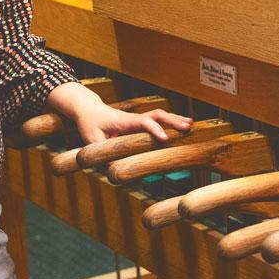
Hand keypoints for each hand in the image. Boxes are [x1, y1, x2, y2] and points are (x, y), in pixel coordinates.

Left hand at [72, 99, 193, 144]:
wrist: (87, 109)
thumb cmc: (89, 124)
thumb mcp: (90, 140)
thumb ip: (101, 153)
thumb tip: (111, 169)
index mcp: (123, 122)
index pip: (142, 122)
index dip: (154, 130)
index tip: (164, 139)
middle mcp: (133, 118)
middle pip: (156, 115)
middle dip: (172, 121)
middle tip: (187, 129)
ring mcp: (137, 119)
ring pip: (159, 116)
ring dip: (174, 120)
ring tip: (191, 125)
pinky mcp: (138, 122)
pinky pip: (157, 120)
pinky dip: (170, 121)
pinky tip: (182, 125)